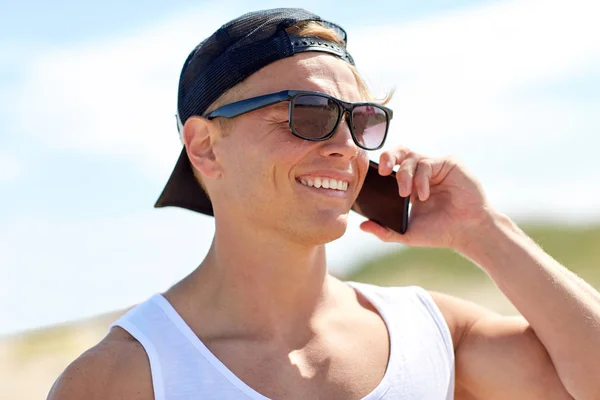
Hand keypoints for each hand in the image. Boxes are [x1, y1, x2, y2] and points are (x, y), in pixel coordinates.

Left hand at [359, 147, 495, 249]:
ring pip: (411, 158)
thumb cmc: (439, 232)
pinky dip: (420, 179)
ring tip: (407, 195)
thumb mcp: (407, 233)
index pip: (392, 166)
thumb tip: (362, 226)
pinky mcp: (448, 164)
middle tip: (383, 171)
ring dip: (404, 176)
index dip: (381, 167)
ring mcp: (435, 167)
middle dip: (388, 157)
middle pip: (400, 152)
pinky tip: (423, 195)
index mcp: (410, 183)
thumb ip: (384, 231)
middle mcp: (422, 172)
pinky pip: (426, 163)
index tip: (373, 179)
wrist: (467, 232)